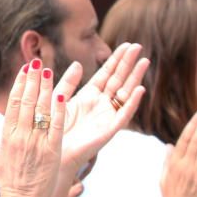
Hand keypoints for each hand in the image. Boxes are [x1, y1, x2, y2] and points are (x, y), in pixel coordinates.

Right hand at [0, 59, 65, 196]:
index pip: (13, 103)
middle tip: (37, 62)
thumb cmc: (8, 181)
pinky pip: (56, 127)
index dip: (19, 84)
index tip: (24, 69)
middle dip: (32, 80)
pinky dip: (59, 111)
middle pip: (27, 102)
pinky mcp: (52, 152)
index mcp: (7, 136)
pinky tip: (62, 95)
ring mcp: (37, 143)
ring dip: (45, 89)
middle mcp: (21, 136)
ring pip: (41, 110)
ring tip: (49, 71)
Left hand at [55, 43, 148, 172]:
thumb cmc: (53, 128)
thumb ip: (68, 83)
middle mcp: (101, 105)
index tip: (127, 44)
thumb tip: (79, 64)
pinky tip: (140, 89)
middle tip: (138, 46)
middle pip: (118, 80)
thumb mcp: (59, 99)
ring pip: (124, 93)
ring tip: (144, 61)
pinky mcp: (109, 131)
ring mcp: (107, 117)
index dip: (116, 60)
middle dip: (127, 63)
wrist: (52, 152)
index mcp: (89, 96)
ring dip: (135, 78)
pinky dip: (132, 103)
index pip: (107, 74)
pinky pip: (123, 115)